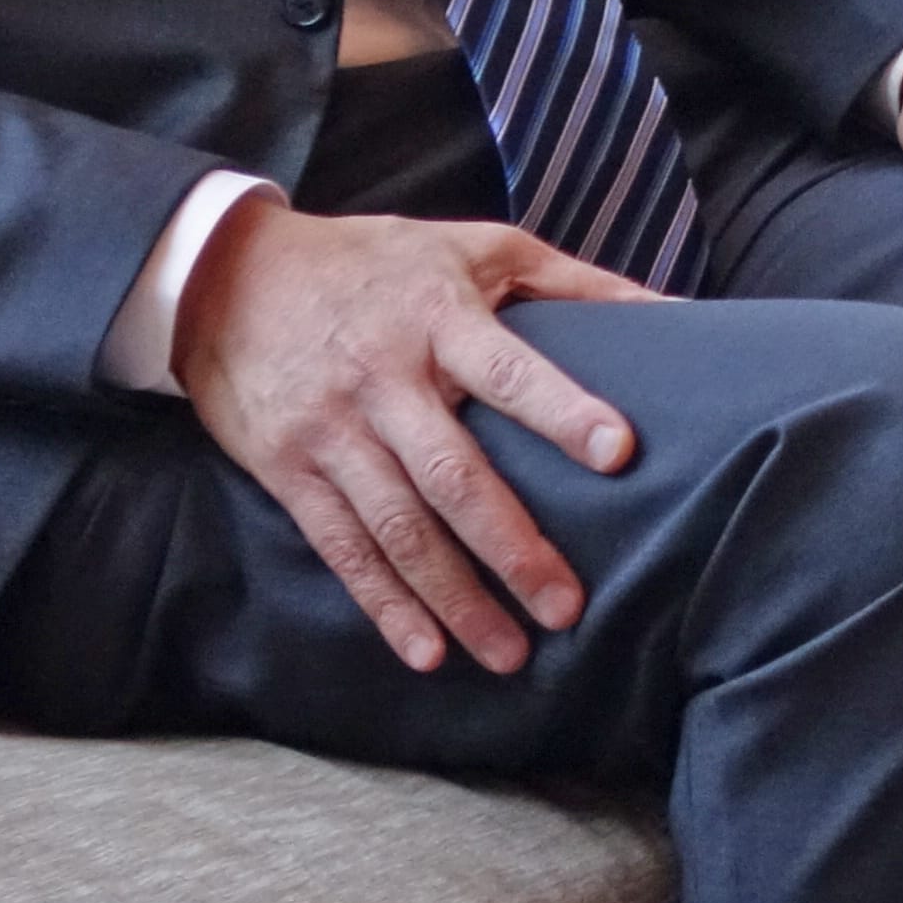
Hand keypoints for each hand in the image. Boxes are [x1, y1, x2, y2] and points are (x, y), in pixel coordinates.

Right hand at [171, 192, 663, 672]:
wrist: (229, 277)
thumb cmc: (377, 263)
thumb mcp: (474, 248)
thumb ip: (572, 283)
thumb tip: (674, 314)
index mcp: (440, 320)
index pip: (511, 371)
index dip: (563, 411)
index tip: (618, 453)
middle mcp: (385, 379)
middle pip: (455, 476)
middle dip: (512, 547)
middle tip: (565, 608)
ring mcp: (333, 431)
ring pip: (400, 528)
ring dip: (455, 598)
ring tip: (509, 654)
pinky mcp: (289, 470)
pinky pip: (341, 548)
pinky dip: (383, 604)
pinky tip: (425, 651)